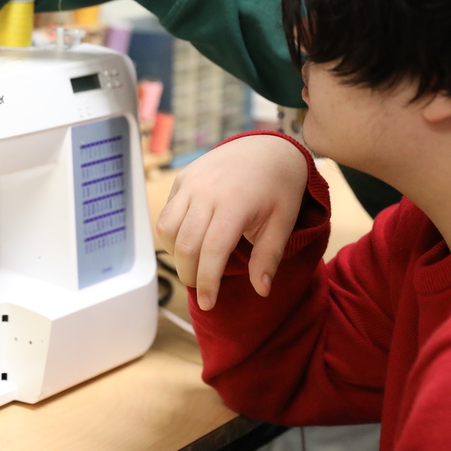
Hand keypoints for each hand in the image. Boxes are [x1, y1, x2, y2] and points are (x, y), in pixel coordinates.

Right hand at [155, 136, 308, 310]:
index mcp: (235, 204)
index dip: (207, 281)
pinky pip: (167, 213)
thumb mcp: (284, 222)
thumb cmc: (279, 187)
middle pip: (185, 244)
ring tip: (193, 264)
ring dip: (175, 253)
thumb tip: (260, 290)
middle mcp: (206, 193)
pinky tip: (189, 240)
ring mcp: (191, 183)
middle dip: (189, 273)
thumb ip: (268, 256)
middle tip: (201, 288)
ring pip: (167, 228)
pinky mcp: (182, 179)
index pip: (212, 251)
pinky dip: (172, 233)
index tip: (208, 303)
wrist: (267, 146)